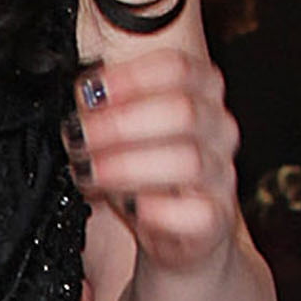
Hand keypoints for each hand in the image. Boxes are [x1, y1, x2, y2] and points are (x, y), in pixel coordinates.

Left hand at [66, 36, 241, 283]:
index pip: (177, 68)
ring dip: (127, 165)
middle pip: (182, 110)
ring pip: (187, 160)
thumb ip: (106, 108)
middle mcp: (218, 128)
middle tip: (80, 137)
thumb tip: (84, 96)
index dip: (130, 78)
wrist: (175, 232)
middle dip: (120, 123)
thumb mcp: (124, 129)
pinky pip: (196, 213)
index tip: (90, 92)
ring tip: (91, 172)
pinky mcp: (215, 219)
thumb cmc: (145, 173)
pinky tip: (133, 207)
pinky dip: (160, 210)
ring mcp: (220, 173)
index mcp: (201, 91)